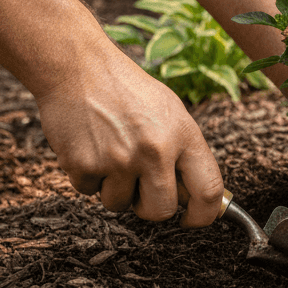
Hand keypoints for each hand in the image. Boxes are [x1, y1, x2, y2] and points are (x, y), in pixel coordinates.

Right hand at [35, 49, 224, 226]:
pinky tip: (90, 146)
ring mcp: (119, 160)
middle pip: (161, 211)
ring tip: (112, 153)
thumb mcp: (172, 112)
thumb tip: (194, 197)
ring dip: (115, 188)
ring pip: (119, 205)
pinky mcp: (84, 165)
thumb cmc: (128, 91)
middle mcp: (155, 150)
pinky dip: (88, 177)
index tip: (193, 219)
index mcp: (183, 135)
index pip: (208, 190)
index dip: (204, 214)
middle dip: (151, 207)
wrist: (78, 68)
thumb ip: (184, 152)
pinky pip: (89, 192)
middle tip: (142, 189)